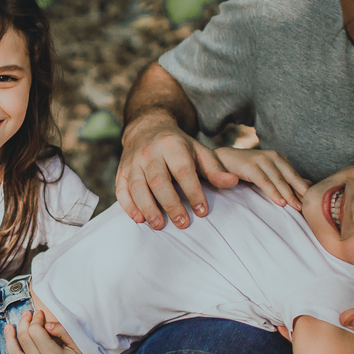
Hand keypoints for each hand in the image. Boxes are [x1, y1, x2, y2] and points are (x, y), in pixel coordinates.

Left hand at [2, 311, 112, 353]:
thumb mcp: (76, 346)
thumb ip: (61, 331)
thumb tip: (45, 323)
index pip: (35, 331)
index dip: (35, 319)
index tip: (39, 313)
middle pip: (24, 339)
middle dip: (23, 323)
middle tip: (26, 315)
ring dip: (10, 339)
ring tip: (9, 328)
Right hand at [117, 113, 239, 229]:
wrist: (146, 128)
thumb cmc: (177, 146)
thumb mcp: (198, 151)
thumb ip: (214, 168)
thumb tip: (233, 182)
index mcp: (171, 145)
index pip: (182, 171)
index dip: (193, 192)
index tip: (202, 211)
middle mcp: (149, 153)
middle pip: (158, 181)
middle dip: (170, 204)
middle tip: (183, 223)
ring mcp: (132, 162)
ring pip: (137, 186)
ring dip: (147, 208)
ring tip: (159, 225)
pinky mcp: (120, 171)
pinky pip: (121, 190)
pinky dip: (128, 206)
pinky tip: (139, 219)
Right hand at [212, 147, 309, 209]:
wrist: (222, 160)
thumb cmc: (246, 169)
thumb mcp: (268, 173)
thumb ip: (286, 178)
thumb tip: (308, 185)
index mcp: (280, 158)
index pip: (295, 176)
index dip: (304, 190)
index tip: (313, 203)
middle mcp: (273, 156)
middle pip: (290, 177)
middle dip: (300, 192)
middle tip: (309, 207)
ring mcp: (262, 160)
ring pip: (279, 180)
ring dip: (289, 194)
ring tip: (297, 207)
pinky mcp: (250, 166)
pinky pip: (264, 181)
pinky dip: (273, 192)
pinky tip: (280, 202)